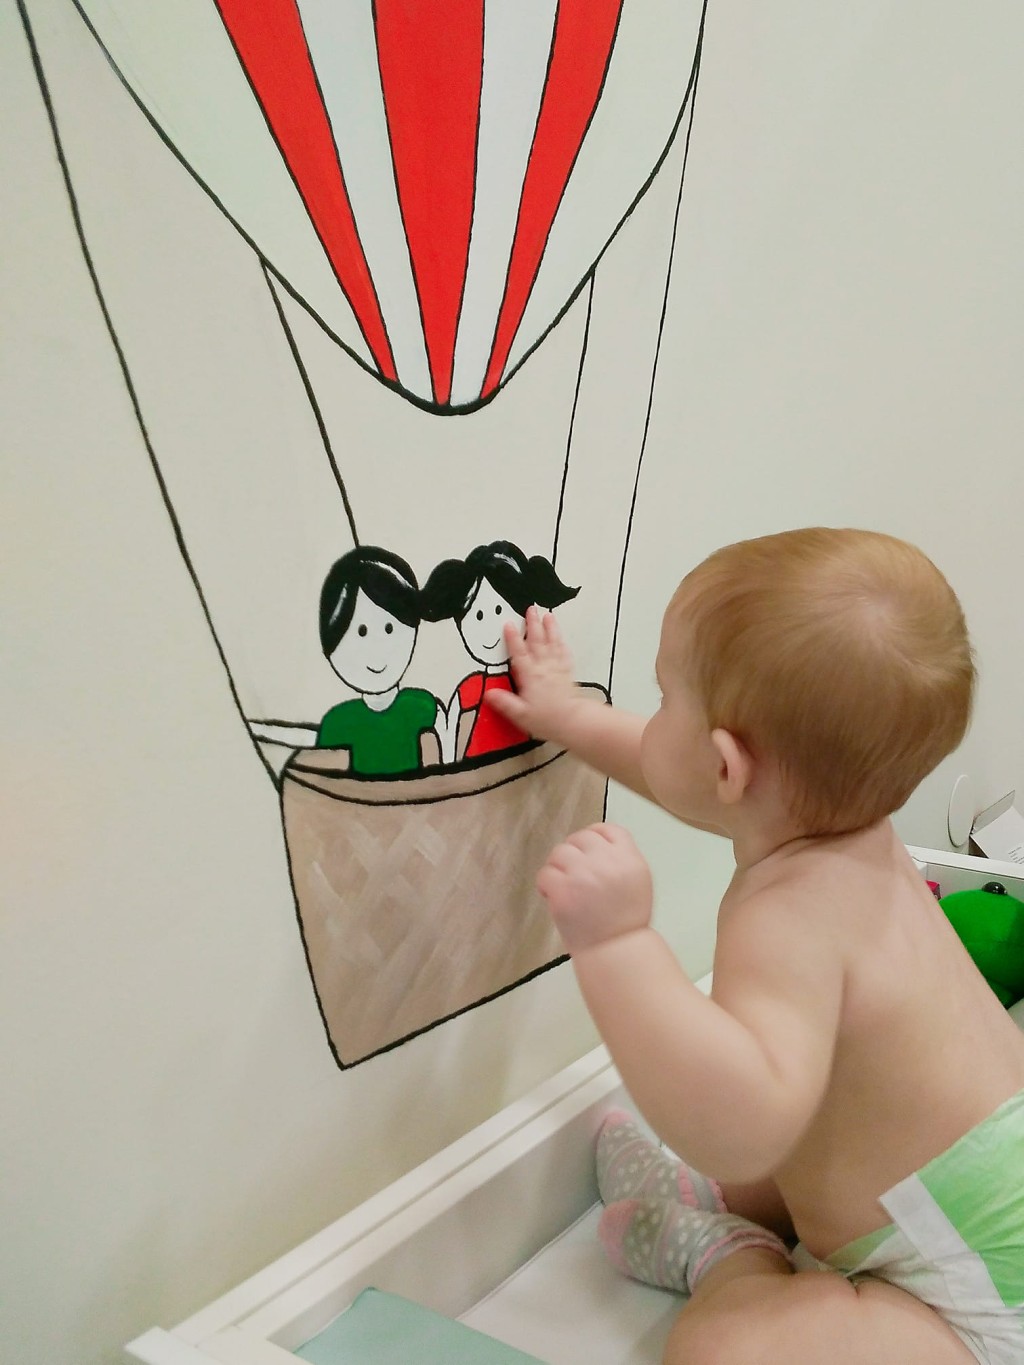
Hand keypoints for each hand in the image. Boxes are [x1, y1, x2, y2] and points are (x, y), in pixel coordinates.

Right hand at [486, 606, 595, 743]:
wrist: (574, 721)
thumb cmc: (547, 719)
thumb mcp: (520, 714)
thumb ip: (504, 702)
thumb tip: (488, 693)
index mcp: (530, 675)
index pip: (519, 652)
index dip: (513, 638)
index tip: (508, 624)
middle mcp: (544, 668)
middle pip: (537, 641)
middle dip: (533, 624)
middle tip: (531, 608)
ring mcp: (557, 668)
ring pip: (553, 643)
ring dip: (550, 628)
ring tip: (548, 615)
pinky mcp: (568, 673)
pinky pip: (564, 654)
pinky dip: (562, 644)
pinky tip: (561, 638)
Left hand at [537, 823, 652, 952]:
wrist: (616, 951)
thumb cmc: (625, 920)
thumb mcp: (637, 881)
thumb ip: (620, 858)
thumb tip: (594, 841)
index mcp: (630, 858)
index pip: (608, 829)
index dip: (594, 835)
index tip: (587, 850)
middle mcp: (607, 861)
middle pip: (580, 838)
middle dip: (574, 854)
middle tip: (573, 874)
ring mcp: (583, 874)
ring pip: (559, 852)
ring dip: (558, 867)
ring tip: (565, 887)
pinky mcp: (563, 891)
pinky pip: (545, 873)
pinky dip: (546, 885)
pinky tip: (555, 897)